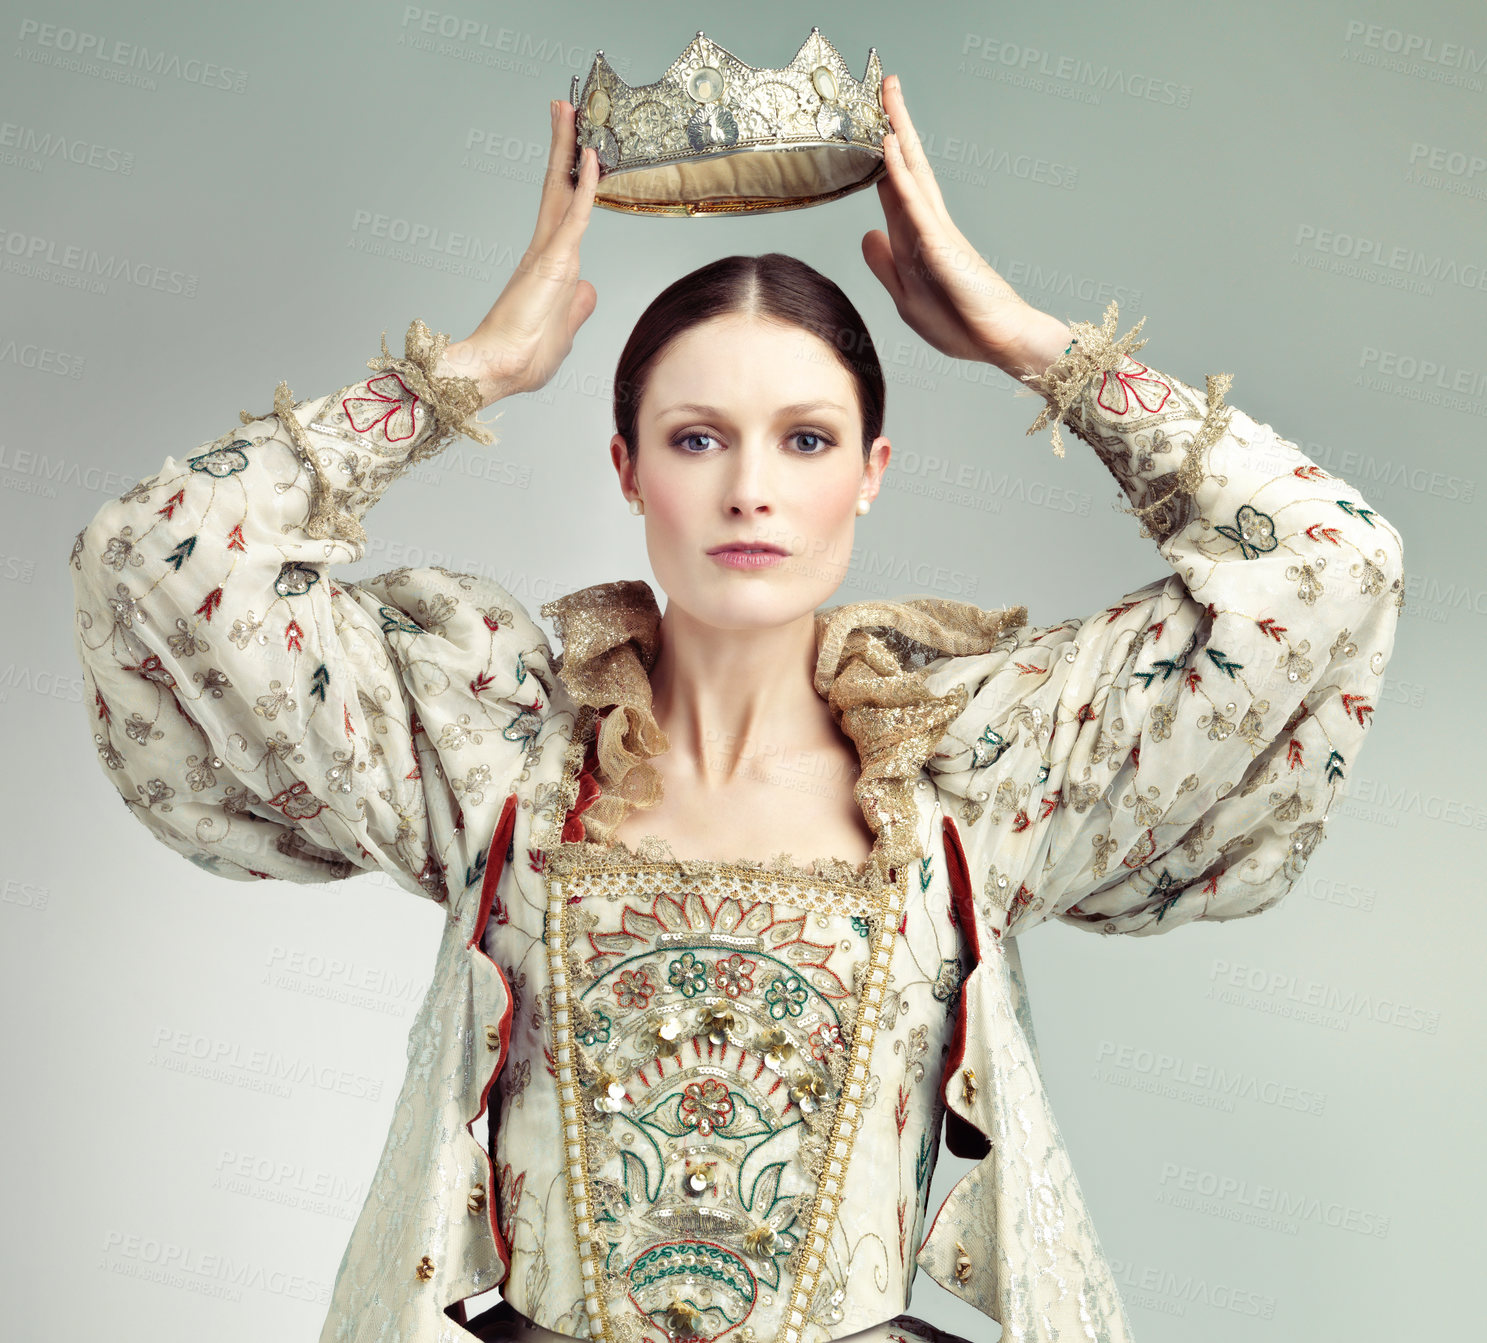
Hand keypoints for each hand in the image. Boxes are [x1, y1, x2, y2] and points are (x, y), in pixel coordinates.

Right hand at [437, 99, 600, 405]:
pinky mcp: (553, 262)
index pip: (563, 210)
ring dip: (568, 148)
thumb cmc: (523, 359)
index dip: (571, 179)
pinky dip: (585, 186)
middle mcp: (546, 252)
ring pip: (563, 189)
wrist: (498, 371)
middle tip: (565, 107)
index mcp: (548, 267)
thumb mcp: (564, 330)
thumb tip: (588, 290)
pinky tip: (593, 157)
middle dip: (563, 146)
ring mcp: (548, 254)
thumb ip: (576, 307)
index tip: (578, 150)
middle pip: (557, 187)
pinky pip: (575, 215)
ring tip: (570, 110)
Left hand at [861, 75, 1062, 374]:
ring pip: (912, 173)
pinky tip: (890, 147)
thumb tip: (869, 234)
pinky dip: (901, 174)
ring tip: (887, 95)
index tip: (867, 127)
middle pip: (907, 166)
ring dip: (898, 132)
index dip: (880, 158)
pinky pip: (915, 203)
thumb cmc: (960, 323)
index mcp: (918, 239)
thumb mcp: (906, 296)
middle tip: (885, 85)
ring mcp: (936, 231)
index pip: (894, 190)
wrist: (999, 342)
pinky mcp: (940, 245)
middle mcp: (928, 226)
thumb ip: (886, 265)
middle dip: (895, 125)